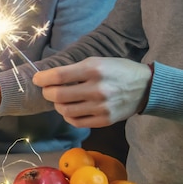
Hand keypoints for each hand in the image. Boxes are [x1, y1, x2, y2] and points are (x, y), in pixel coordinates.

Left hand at [33, 57, 151, 127]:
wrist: (146, 87)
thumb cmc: (117, 71)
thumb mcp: (98, 61)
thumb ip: (74, 70)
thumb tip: (47, 78)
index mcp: (94, 69)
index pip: (58, 76)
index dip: (42, 79)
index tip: (36, 79)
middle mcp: (97, 89)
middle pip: (57, 95)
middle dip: (47, 92)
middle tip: (48, 90)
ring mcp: (101, 107)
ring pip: (64, 110)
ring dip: (57, 105)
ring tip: (61, 99)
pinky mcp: (104, 120)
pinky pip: (75, 121)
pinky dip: (68, 115)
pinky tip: (71, 109)